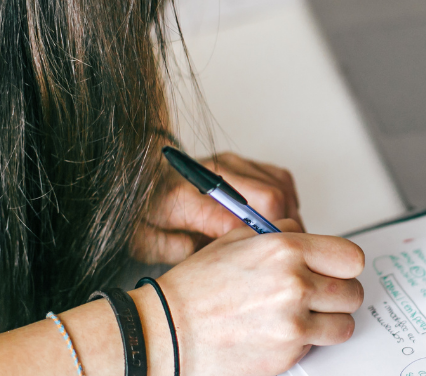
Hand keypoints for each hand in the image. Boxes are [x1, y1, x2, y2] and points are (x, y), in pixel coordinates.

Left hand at [131, 152, 301, 263]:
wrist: (137, 176)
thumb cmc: (142, 214)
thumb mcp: (144, 243)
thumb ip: (176, 251)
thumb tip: (211, 257)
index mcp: (182, 195)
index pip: (231, 220)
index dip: (255, 246)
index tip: (262, 266)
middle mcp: (211, 173)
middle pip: (268, 198)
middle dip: (280, 232)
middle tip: (279, 259)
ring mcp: (228, 163)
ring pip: (280, 186)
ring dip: (288, 217)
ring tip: (281, 244)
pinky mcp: (240, 160)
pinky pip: (280, 178)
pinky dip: (288, 201)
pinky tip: (278, 221)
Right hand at [154, 220, 364, 375]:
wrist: (168, 331)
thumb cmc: (195, 289)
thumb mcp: (234, 241)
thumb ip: (279, 234)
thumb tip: (306, 235)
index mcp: (284, 250)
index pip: (350, 257)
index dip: (344, 265)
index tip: (337, 270)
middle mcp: (294, 284)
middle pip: (352, 292)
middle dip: (340, 295)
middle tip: (322, 296)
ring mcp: (293, 322)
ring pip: (344, 324)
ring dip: (329, 322)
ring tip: (305, 317)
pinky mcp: (287, 353)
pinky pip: (317, 346)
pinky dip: (306, 342)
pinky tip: (281, 332)